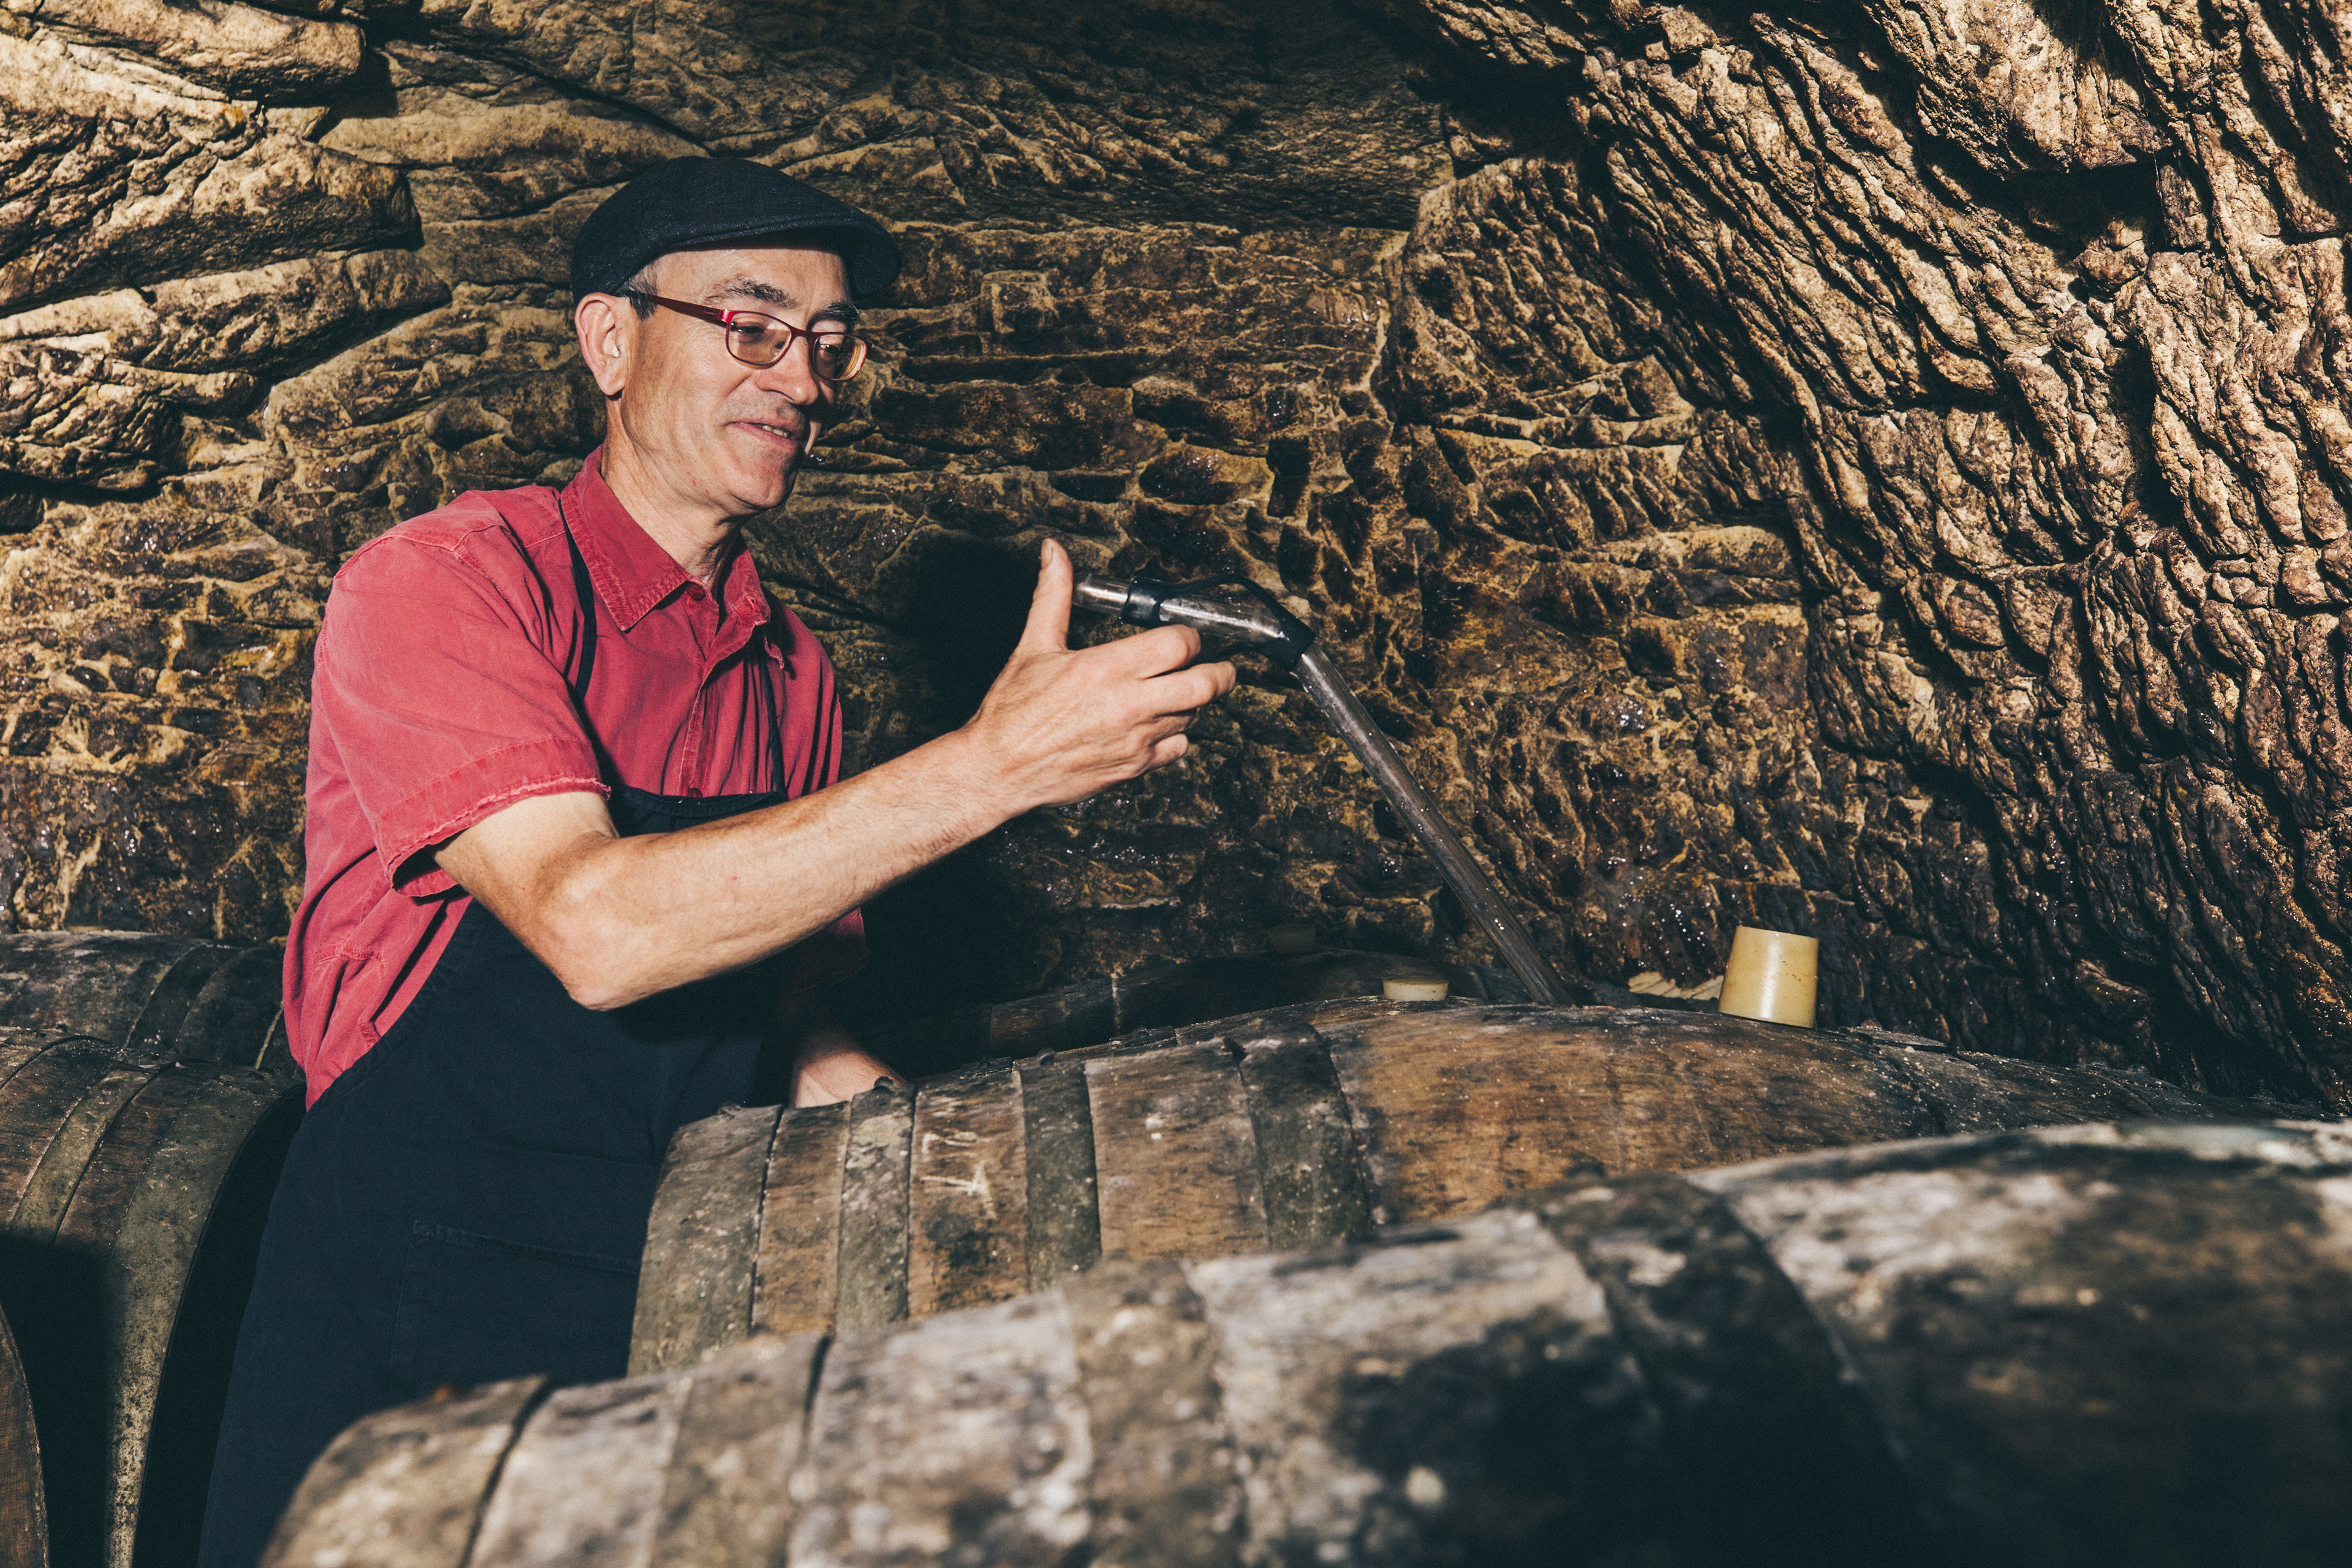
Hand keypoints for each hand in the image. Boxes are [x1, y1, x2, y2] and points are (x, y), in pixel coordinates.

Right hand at [963, 540, 1236, 811]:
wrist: (998, 770)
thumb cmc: (1012, 714)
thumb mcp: (1033, 647)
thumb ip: (1052, 596)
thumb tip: (1054, 554)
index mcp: (1108, 667)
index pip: (1179, 644)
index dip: (1190, 637)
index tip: (1186, 638)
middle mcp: (1130, 704)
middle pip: (1204, 684)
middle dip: (1220, 673)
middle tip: (1220, 668)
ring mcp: (1136, 739)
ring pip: (1192, 716)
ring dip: (1191, 703)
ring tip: (1179, 693)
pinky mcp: (1134, 767)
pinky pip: (1177, 749)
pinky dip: (1176, 737)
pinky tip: (1160, 726)